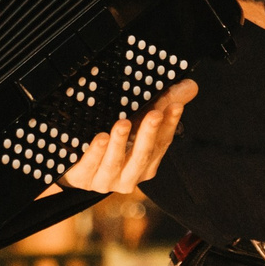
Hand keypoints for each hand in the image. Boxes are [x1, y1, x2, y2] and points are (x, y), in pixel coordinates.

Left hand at [59, 79, 197, 193]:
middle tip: (154, 114)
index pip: (162, 143)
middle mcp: (129, 176)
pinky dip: (95, 153)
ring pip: (115, 163)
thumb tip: (190, 85)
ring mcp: (105, 180)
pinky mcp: (82, 179)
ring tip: (122, 124)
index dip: (170, 125)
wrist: (74, 166)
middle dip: (148, 134)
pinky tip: (100, 138)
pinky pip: (89, 168)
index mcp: (146, 164)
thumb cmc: (112, 143)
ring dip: (120, 144)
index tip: (175, 106)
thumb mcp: (136, 123)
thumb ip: (162, 104)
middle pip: (142, 155)